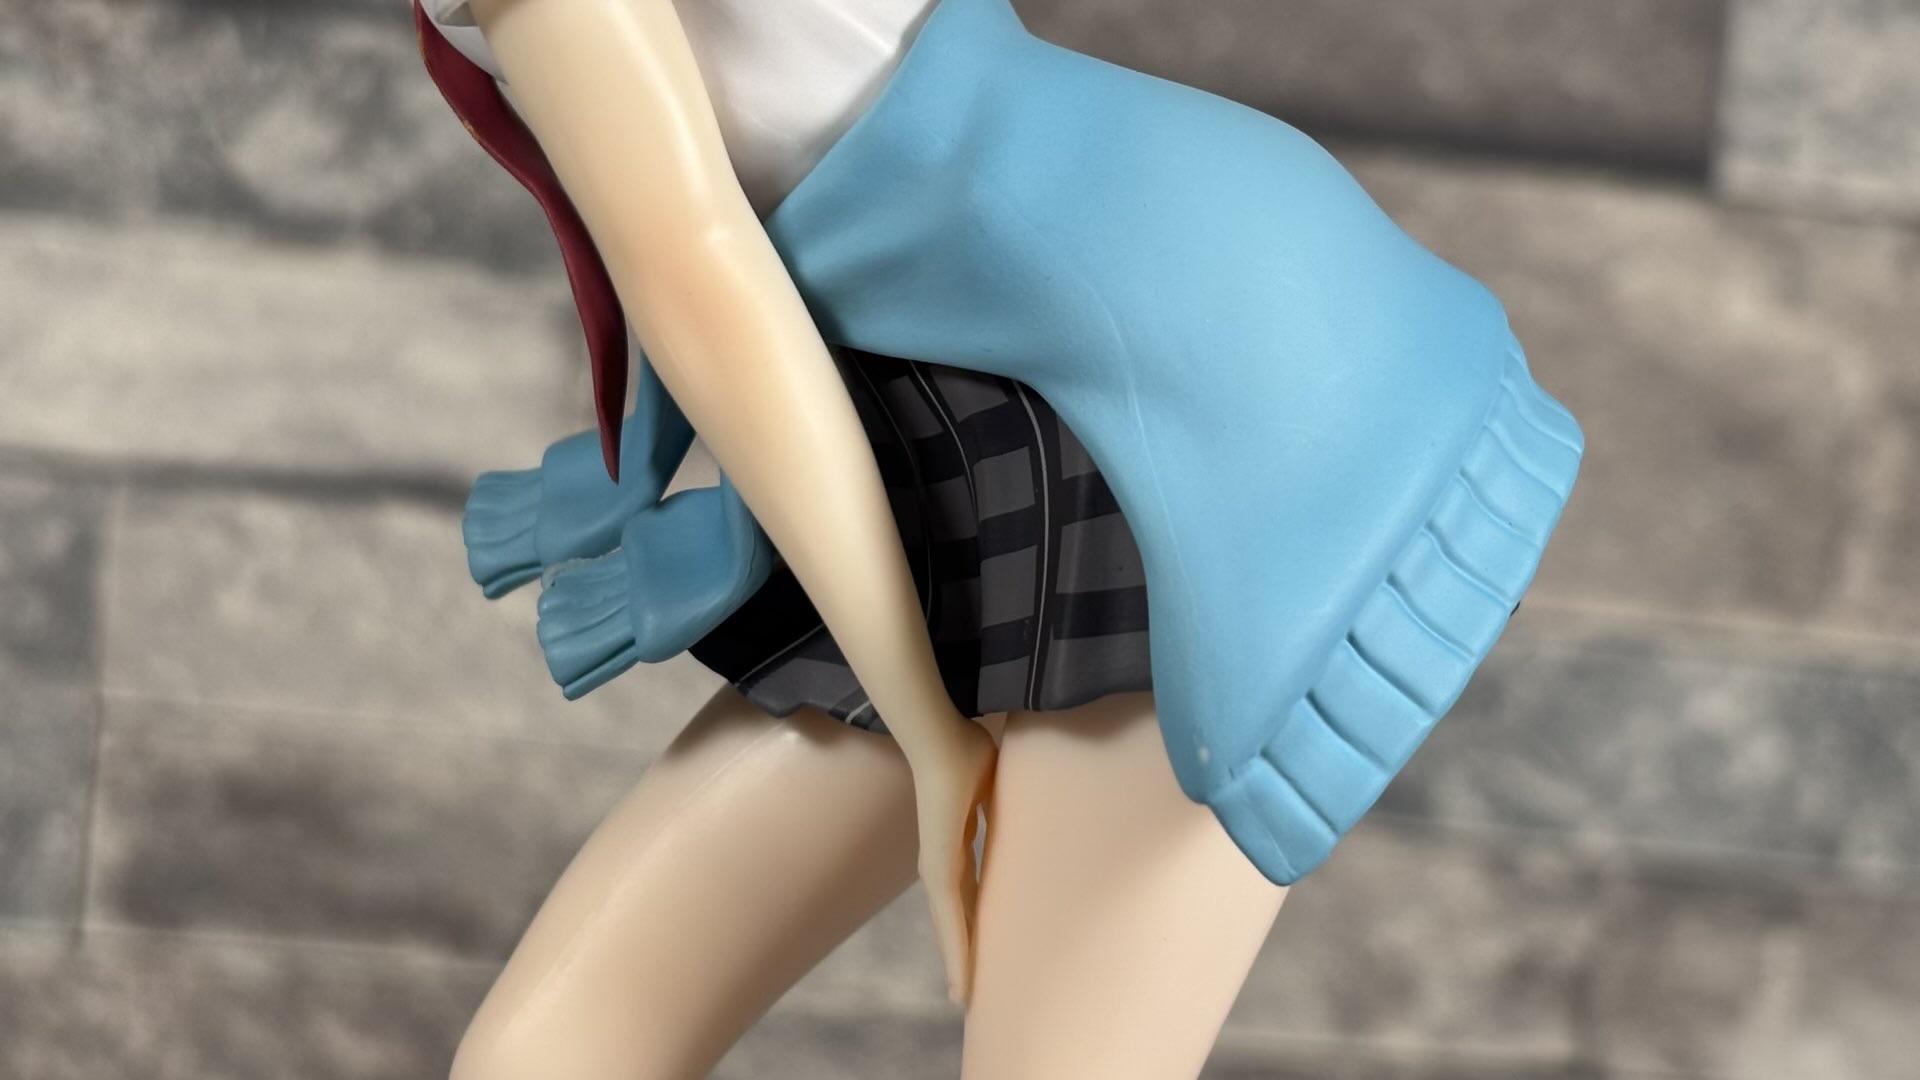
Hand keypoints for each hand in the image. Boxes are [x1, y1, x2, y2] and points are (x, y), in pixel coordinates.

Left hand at [906, 716, 998, 1004]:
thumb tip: (1036, 794)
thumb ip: (1007, 801)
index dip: (976, 922)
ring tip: (964, 999)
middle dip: (964, 953)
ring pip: (952, 929)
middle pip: (958, 918)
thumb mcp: (997, 786)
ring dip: (958, 964)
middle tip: (970, 990)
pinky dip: (957, 952)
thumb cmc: (966, 749)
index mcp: (957, 841)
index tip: (985, 947)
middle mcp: (943, 860)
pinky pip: (952, 920)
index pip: (969, 892)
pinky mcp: (939, 868)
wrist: (938, 737)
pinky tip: (961, 980)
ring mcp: (938, 867)